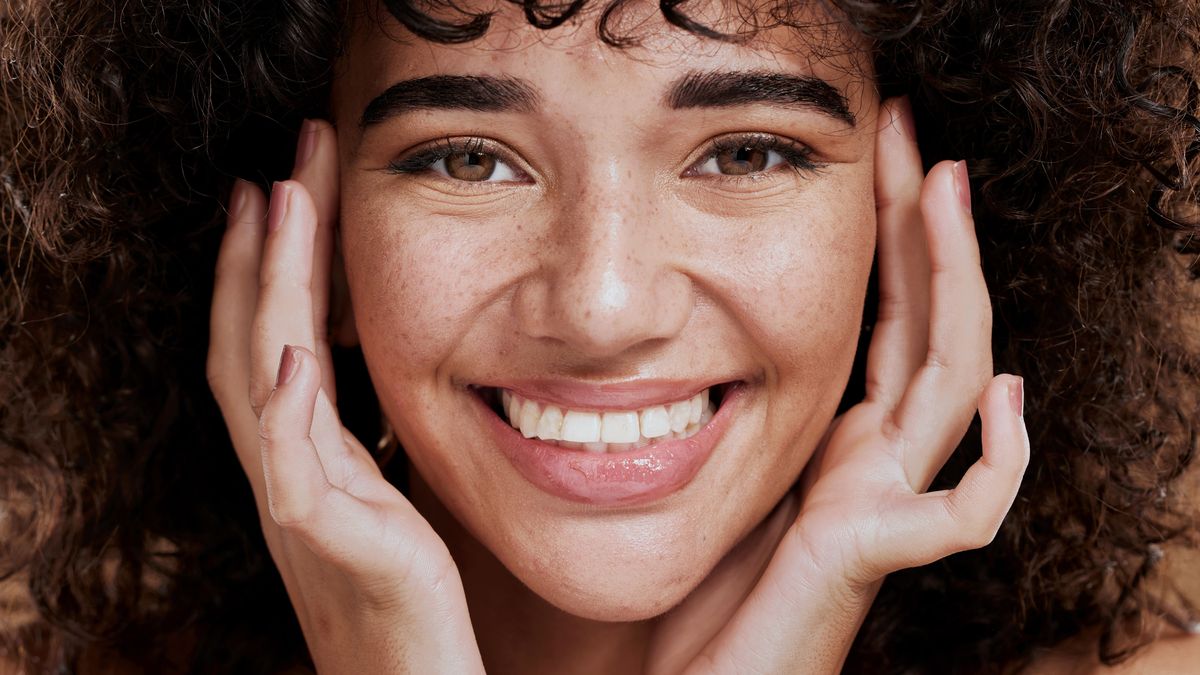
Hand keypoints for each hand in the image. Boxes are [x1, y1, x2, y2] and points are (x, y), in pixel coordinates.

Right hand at [206, 120, 483, 673]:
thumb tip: (372, 373)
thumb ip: (366, 435)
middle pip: (254, 335)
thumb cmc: (403, 587)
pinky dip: (286, 408)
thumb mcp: (386, 490)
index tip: (284, 187)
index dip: (271, 263)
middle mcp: (284, 467)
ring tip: (277, 203)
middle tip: (282, 159)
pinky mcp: (326, 542)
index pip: (275, 337)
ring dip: (266, 288)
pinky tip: (294, 353)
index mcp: (304, 450)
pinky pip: (295, 470)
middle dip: (266, 243)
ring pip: (260, 379)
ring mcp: (297, 502)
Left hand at [647, 97, 1029, 673]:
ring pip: (948, 386)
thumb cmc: (719, 587)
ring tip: (948, 200)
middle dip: (930, 230)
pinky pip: (963, 513)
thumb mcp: (736, 462)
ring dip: (958, 293)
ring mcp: (885, 503)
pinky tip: (1002, 395)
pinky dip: (998, 459)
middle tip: (919, 138)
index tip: (889, 148)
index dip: (898, 233)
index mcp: (845, 433)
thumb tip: (720, 325)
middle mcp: (877, 459)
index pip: (890, 314)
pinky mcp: (879, 557)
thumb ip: (759, 403)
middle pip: (927, 326)